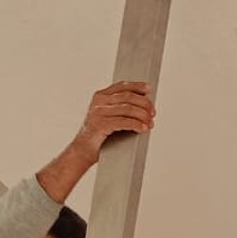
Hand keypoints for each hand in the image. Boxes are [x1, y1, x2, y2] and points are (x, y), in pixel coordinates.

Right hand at [37, 83, 155, 200]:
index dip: (137, 86)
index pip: (121, 86)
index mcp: (101, 96)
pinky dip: (136, 124)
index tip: (149, 89)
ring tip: (150, 123)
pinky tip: (143, 128)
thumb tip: (145, 106)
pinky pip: (123, 122)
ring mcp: (98, 112)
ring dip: (142, 116)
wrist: (83, 151)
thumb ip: (121, 108)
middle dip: (144, 104)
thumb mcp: (110, 116)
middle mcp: (99, 101)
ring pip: (127, 109)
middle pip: (128, 97)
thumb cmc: (100, 136)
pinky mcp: (100, 125)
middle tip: (152, 113)